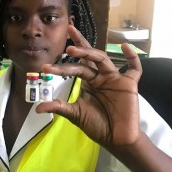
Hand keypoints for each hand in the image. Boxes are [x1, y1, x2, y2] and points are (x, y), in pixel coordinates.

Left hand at [36, 25, 142, 149]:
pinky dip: (132, 58)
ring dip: (89, 52)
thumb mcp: (75, 114)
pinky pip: (134, 68)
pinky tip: (125, 47)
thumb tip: (37, 108)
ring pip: (102, 59)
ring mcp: (114, 78)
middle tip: (67, 33)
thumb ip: (59, 107)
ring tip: (73, 49)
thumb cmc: (96, 125)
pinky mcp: (129, 84)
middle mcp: (99, 76)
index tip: (45, 68)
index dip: (61, 66)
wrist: (115, 139)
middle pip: (89, 57)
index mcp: (87, 81)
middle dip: (78, 46)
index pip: (74, 67)